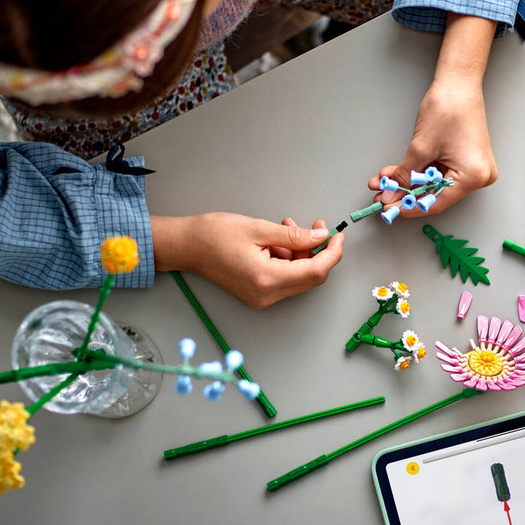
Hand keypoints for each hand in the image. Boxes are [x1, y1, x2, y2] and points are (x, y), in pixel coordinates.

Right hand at [152, 213, 343, 308]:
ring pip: (299, 277)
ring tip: (286, 227)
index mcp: (267, 279)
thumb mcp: (259, 228)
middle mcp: (266, 294)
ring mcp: (262, 297)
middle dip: (318, 252)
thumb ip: (294, 236)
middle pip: (310, 278)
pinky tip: (277, 241)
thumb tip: (321, 238)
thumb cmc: (214, 235)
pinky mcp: (257, 294)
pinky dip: (288, 259)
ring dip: (300, 253)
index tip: (337, 236)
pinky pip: (285, 278)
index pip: (315, 271)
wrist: (187, 246)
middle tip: (316, 227)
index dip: (332, 253)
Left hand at [371, 74, 497, 216]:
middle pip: (435, 193)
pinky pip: (441, 172)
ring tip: (384, 180)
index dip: (410, 207)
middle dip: (405, 192)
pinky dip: (419, 172)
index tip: (390, 209)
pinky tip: (399, 172)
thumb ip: (404, 175)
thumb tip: (390, 193)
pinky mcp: (467, 160)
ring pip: (434, 183)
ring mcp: (474, 168)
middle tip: (382, 194)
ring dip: (409, 181)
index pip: (437, 202)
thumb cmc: (448, 108)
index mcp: (473, 176)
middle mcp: (479, 176)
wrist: (458, 83)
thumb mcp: (421, 147)